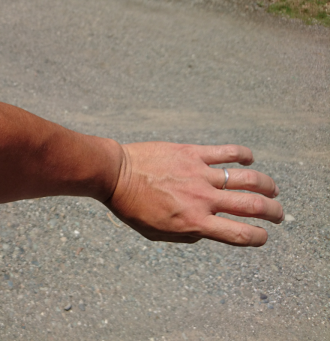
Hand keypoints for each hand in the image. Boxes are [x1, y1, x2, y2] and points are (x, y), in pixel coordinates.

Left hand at [106, 142, 282, 245]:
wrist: (114, 174)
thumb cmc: (131, 207)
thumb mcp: (156, 233)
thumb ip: (186, 235)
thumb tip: (206, 231)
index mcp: (194, 222)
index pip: (240, 234)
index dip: (258, 237)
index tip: (263, 236)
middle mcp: (202, 199)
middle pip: (252, 206)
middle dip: (272, 212)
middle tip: (276, 214)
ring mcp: (199, 174)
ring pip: (247, 178)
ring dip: (266, 185)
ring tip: (271, 190)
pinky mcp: (192, 153)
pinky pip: (226, 152)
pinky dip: (243, 154)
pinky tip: (249, 158)